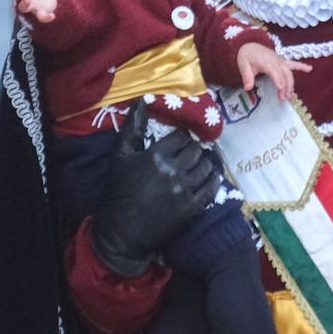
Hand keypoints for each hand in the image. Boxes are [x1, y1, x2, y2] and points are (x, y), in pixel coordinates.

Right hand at [91, 101, 216, 276]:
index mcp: (155, 156)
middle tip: (191, 155)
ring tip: (200, 166)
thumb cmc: (118, 193)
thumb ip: (132, 129)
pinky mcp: (192, 208)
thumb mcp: (120, 158)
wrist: (122, 233)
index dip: (183, 139)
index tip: (181, 143)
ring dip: (205, 163)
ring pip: (206, 166)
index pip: (182, 137)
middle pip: (196, 150)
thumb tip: (141, 100)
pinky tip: (210, 178)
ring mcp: (184, 190)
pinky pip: (212, 188)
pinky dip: (213, 180)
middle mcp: (172, 170)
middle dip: (194, 150)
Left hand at [235, 43, 309, 99]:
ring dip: (291, 84)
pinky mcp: (283, 61)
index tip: (281, 88)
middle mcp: (275, 60)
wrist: (250, 45)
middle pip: (284, 73)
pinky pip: (293, 64)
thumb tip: (248, 87)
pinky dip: (302, 66)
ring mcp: (280, 61)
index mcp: (266, 61)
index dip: (278, 79)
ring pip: (289, 72)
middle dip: (286, 86)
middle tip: (283, 98)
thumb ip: (246, 76)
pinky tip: (309, 69)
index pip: (274, 71)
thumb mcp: (243, 65)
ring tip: (289, 95)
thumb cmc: (246, 56)